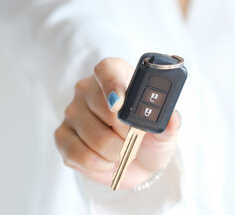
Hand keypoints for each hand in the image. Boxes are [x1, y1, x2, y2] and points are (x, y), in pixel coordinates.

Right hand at [54, 58, 180, 188]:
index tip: (120, 104)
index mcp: (116, 77)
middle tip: (134, 138)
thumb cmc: (149, 139)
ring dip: (116, 152)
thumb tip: (172, 119)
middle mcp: (89, 90)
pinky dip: (100, 164)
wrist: (137, 164)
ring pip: (94, 137)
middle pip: (102, 106)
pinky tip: (106, 160)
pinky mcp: (62, 136)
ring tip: (121, 150)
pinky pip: (79, 154)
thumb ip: (169, 123)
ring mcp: (72, 112)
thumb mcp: (165, 132)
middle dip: (125, 131)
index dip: (112, 84)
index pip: (107, 70)